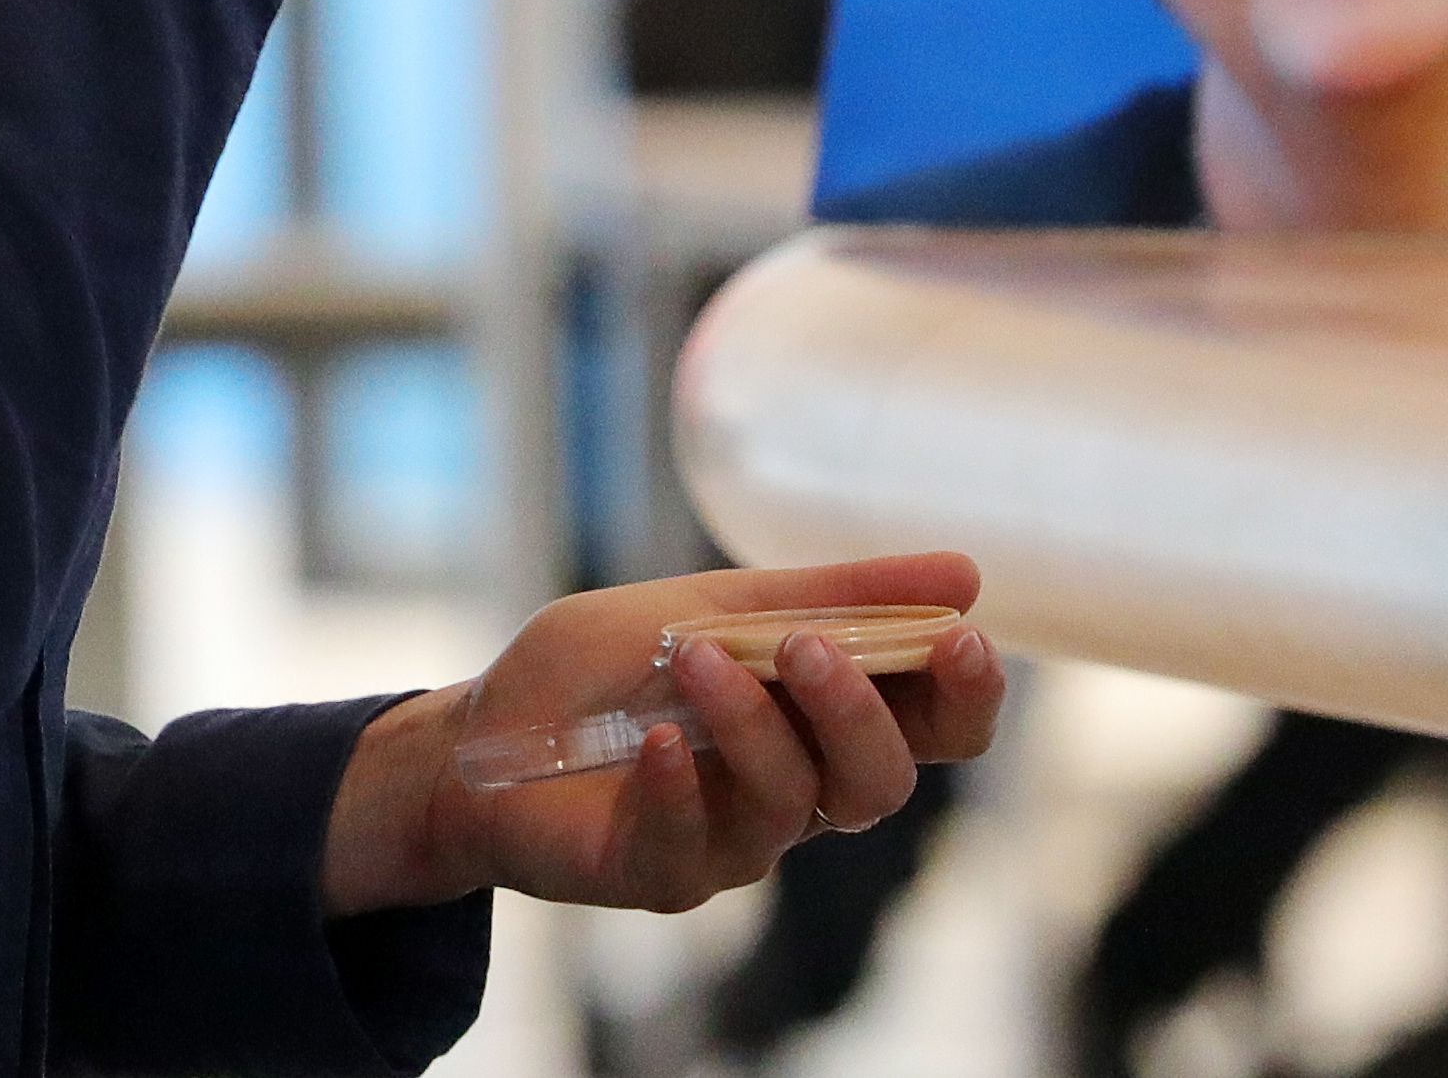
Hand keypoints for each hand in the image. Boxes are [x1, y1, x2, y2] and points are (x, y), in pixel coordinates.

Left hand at [322, 554, 1004, 917]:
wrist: (480, 733)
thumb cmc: (600, 671)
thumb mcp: (710, 604)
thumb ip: (828, 594)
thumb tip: (968, 573)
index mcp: (821, 718)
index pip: (933, 727)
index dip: (965, 694)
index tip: (959, 637)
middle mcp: (797, 788)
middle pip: (882, 780)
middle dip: (857, 710)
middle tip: (805, 647)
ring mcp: (735, 839)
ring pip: (796, 805)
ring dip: (753, 723)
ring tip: (694, 659)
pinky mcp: (668, 874)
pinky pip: (701, 845)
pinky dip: (684, 786)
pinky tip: (658, 743)